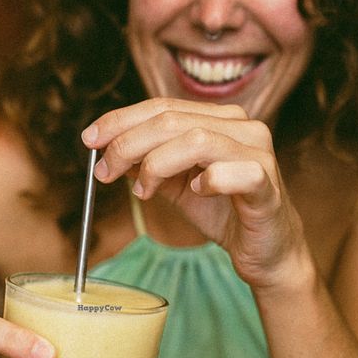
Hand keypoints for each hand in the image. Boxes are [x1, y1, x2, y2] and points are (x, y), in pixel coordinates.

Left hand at [83, 98, 309, 290]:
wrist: (264, 250)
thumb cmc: (223, 212)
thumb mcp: (175, 185)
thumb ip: (147, 164)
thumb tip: (107, 150)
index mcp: (219, 119)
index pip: (162, 106)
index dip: (121, 120)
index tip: (90, 140)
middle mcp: (242, 126)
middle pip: (173, 120)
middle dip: (129, 144)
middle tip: (105, 171)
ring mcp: (258, 152)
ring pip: (196, 140)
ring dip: (157, 164)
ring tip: (143, 190)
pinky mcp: (267, 183)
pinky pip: (233, 171)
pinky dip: (208, 180)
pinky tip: (197, 192)